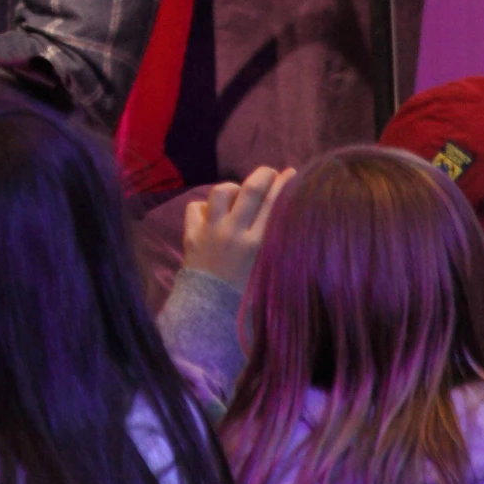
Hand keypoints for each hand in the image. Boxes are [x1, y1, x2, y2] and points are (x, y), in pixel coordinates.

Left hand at [182, 166, 294, 292]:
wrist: (209, 310)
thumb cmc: (245, 293)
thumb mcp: (267, 269)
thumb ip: (274, 242)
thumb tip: (284, 216)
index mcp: (258, 244)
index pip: (274, 204)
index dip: (284, 184)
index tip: (292, 172)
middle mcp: (234, 232)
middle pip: (251, 190)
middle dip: (263, 175)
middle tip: (270, 173)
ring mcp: (210, 231)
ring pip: (221, 191)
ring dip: (232, 189)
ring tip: (237, 197)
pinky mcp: (191, 234)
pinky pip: (196, 206)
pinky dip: (204, 207)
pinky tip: (211, 216)